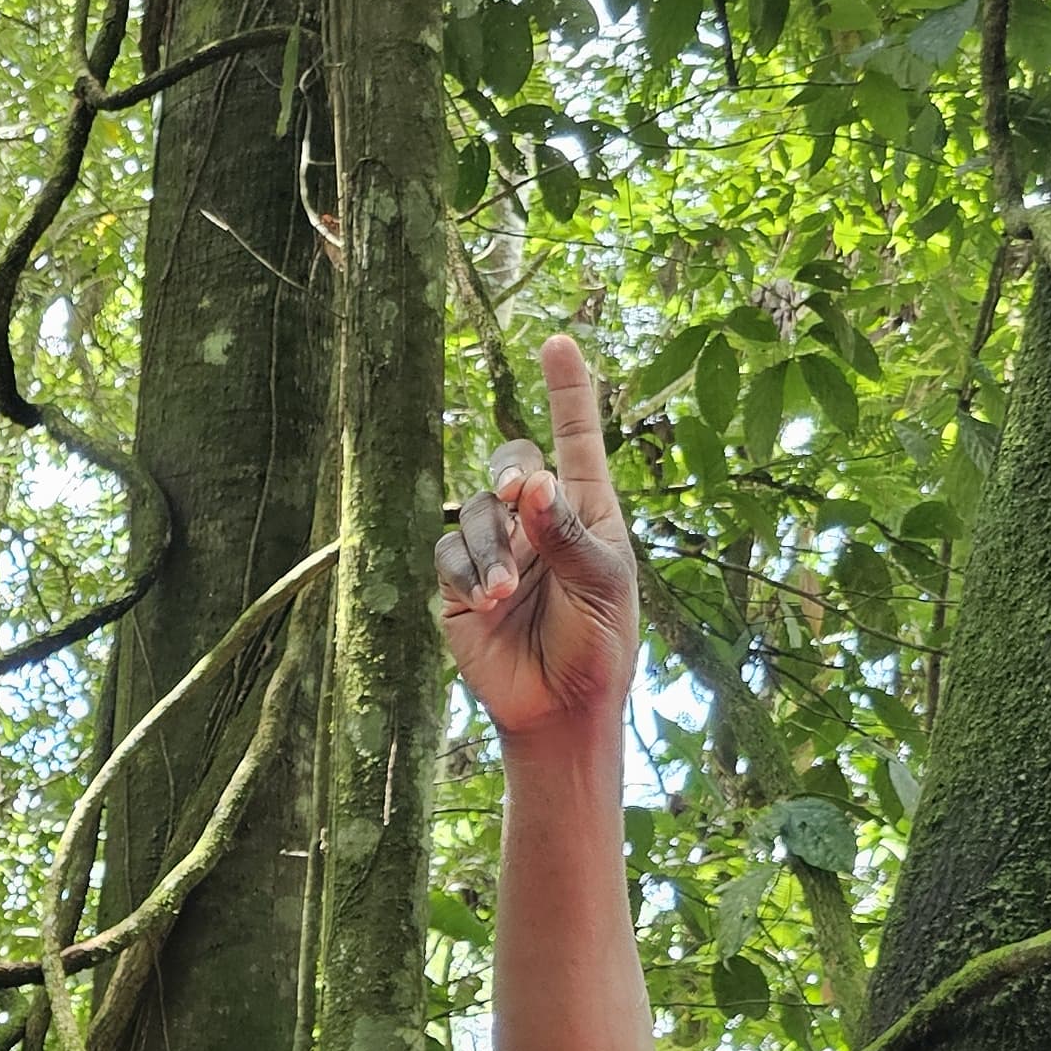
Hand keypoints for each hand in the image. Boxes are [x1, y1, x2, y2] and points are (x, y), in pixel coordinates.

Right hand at [437, 334, 638, 745]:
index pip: (574, 438)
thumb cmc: (599, 643)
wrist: (561, 708)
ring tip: (509, 593)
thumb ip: (566, 531)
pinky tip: (488, 603)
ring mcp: (498, 553)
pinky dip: (468, 575)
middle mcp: (538, 523)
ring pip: (476, 514)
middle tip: (519, 493)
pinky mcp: (461, 586)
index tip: (557, 342)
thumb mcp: (601, 583)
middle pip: (512, 463)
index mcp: (585, 511)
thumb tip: (531, 481)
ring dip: (492, 549)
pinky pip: (449, 557)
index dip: (567, 390)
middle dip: (511, 471)